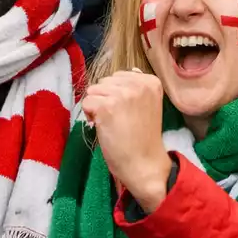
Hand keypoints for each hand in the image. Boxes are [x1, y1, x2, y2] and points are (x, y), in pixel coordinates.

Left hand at [82, 70, 169, 211]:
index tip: (127, 112)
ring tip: (111, 124)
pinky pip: (86, 103)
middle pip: (104, 82)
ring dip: (96, 107)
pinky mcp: (107, 106)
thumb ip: (136, 88)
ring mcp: (122, 94)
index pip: (118, 76)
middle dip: (105, 99)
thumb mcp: (146, 104)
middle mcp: (137, 84)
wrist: (144, 164)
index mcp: (150, 81)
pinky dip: (90, 116)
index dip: (116, 95)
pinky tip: (103, 128)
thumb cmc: (143, 137)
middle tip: (118, 120)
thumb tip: (124, 73)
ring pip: (93, 91)